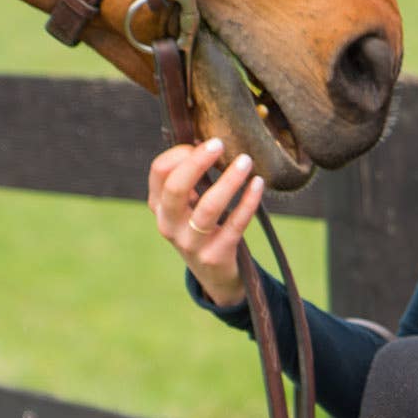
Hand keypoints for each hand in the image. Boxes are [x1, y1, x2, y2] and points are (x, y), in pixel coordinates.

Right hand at [148, 136, 265, 308]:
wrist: (215, 277)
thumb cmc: (202, 228)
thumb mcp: (187, 205)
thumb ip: (192, 178)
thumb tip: (210, 140)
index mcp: (159, 206)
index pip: (160, 171)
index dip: (181, 153)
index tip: (205, 144)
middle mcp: (169, 225)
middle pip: (176, 187)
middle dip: (197, 162)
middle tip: (219, 144)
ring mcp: (191, 243)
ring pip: (208, 207)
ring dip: (229, 181)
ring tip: (246, 161)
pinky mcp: (216, 255)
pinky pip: (235, 224)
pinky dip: (248, 202)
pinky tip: (258, 184)